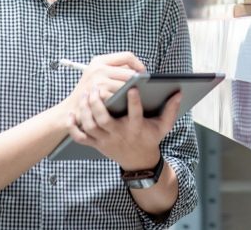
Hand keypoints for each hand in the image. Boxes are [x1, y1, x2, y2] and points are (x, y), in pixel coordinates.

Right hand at [60, 52, 145, 115]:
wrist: (72, 109)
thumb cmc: (89, 92)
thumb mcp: (98, 74)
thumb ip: (116, 69)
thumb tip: (141, 71)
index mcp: (99, 60)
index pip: (127, 56)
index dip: (139, 64)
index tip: (143, 73)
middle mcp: (98, 69)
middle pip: (130, 73)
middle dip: (137, 82)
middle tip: (142, 89)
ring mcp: (99, 82)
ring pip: (128, 86)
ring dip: (132, 94)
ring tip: (133, 98)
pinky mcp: (100, 96)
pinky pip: (121, 98)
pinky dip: (124, 103)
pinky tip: (124, 106)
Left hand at [67, 87, 181, 169]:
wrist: (138, 162)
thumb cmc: (150, 138)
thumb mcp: (164, 126)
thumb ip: (171, 109)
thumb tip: (179, 93)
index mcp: (136, 128)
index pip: (135, 114)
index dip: (134, 102)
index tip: (132, 88)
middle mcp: (119, 134)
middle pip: (104, 120)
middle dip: (98, 103)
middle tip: (96, 88)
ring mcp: (106, 140)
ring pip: (91, 126)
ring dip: (85, 111)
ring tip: (85, 95)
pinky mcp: (96, 144)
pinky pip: (80, 138)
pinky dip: (73, 127)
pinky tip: (72, 114)